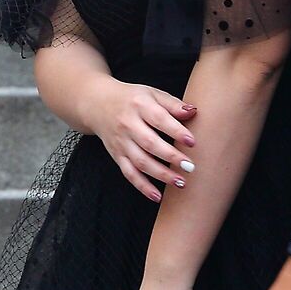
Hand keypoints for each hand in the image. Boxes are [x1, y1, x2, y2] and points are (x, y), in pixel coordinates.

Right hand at [91, 81, 197, 200]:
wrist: (97, 104)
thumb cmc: (131, 99)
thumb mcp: (151, 94)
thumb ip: (172, 104)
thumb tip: (193, 112)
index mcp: (139, 105)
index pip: (159, 119)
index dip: (176, 131)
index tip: (192, 142)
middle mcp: (128, 124)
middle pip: (149, 143)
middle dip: (171, 157)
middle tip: (190, 167)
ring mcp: (121, 142)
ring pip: (140, 162)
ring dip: (161, 174)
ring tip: (180, 182)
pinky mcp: (117, 155)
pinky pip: (129, 173)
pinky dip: (142, 186)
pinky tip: (157, 196)